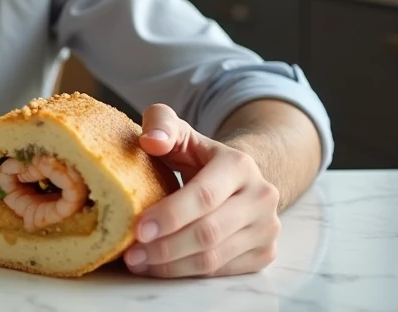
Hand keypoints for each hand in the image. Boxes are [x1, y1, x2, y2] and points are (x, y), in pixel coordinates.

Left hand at [124, 103, 280, 277]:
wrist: (238, 177)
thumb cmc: (198, 155)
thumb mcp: (179, 131)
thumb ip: (161, 124)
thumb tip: (151, 140)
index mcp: (239, 165)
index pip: (204, 195)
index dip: (171, 215)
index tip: (138, 229)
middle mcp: (260, 197)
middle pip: (209, 232)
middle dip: (166, 247)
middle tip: (131, 255)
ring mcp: (266, 228)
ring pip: (215, 258)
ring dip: (172, 266)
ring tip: (138, 263)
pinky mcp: (264, 253)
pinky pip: (222, 272)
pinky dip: (187, 274)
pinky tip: (159, 268)